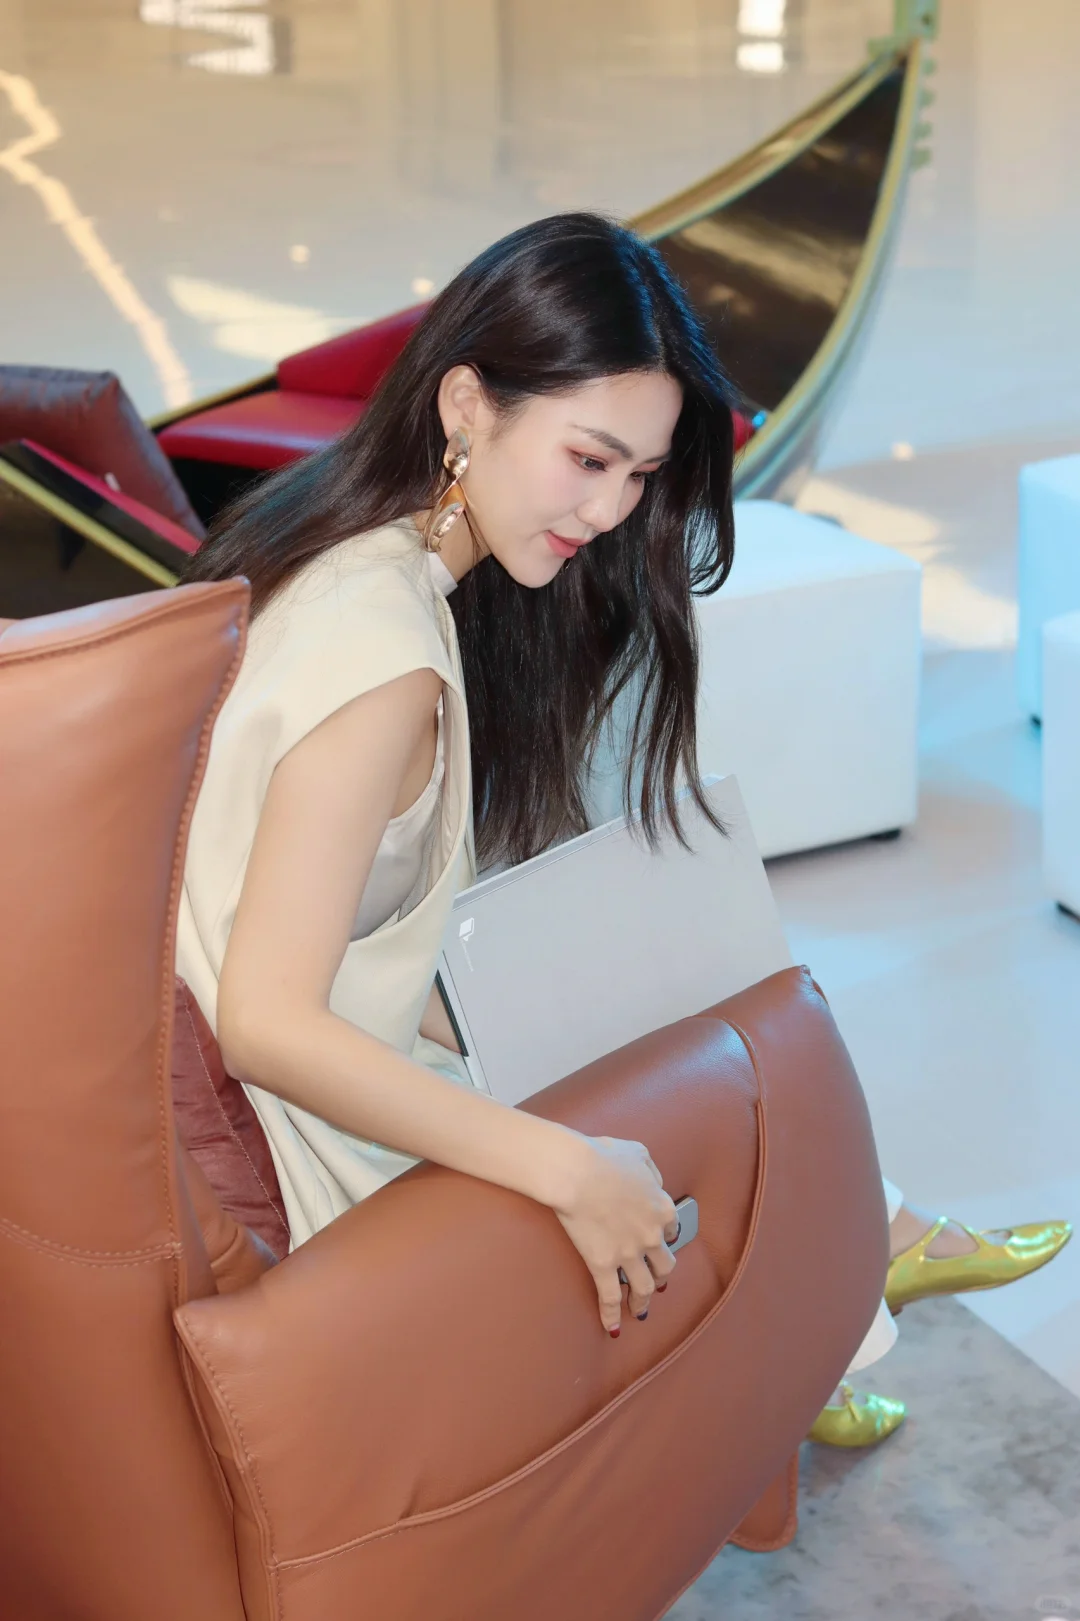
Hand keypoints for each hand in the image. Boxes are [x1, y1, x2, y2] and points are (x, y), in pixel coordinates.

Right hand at [553, 1135, 678, 1333]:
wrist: (577, 1172)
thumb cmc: (603, 1157)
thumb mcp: (638, 1153)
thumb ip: (651, 1171)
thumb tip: (654, 1183)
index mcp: (661, 1207)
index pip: (670, 1228)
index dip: (664, 1236)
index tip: (658, 1240)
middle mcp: (650, 1236)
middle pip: (665, 1265)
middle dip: (662, 1275)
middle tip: (658, 1281)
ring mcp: (628, 1254)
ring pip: (645, 1287)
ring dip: (644, 1300)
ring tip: (641, 1309)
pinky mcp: (603, 1266)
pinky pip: (611, 1298)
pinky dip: (612, 1315)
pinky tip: (612, 1327)